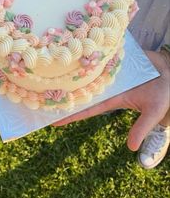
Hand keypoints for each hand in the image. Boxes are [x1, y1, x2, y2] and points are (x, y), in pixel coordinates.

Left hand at [52, 50, 169, 151]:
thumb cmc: (164, 94)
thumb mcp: (154, 112)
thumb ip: (142, 127)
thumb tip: (131, 148)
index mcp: (114, 99)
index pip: (88, 109)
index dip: (72, 115)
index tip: (52, 121)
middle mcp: (108, 85)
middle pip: (82, 90)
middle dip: (64, 94)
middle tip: (40, 97)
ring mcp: (110, 70)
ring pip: (86, 71)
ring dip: (72, 71)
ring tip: (48, 71)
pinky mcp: (115, 56)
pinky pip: (99, 55)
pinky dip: (88, 52)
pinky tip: (71, 48)